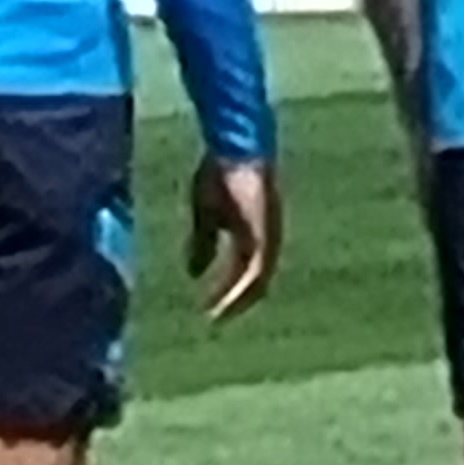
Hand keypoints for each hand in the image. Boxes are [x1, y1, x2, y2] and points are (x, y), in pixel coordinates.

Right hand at [188, 155, 280, 319]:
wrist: (234, 145)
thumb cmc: (221, 172)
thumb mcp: (205, 212)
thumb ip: (203, 243)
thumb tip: (194, 274)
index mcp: (255, 235)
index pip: (249, 274)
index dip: (231, 293)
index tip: (211, 310)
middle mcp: (268, 239)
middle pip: (258, 282)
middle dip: (236, 302)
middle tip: (216, 319)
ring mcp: (269, 234)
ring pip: (259, 279)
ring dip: (238, 299)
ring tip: (218, 314)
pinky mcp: (263, 230)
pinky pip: (255, 267)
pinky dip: (240, 285)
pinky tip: (224, 295)